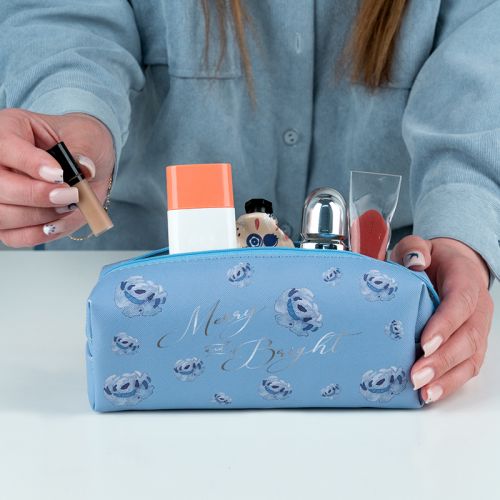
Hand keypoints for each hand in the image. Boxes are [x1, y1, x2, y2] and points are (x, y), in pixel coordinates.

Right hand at [0, 109, 114, 246]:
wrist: (86, 164)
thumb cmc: (79, 143)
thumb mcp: (86, 137)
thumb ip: (83, 150)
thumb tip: (84, 167)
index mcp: (8, 129)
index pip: (4, 145)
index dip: (30, 163)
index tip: (59, 174)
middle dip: (36, 195)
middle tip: (69, 195)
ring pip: (2, 215)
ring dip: (39, 216)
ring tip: (68, 205)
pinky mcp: (7, 221)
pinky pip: (14, 236)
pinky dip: (40, 233)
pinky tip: (58, 222)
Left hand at [392, 236, 492, 403]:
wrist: (452, 267)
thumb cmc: (433, 260)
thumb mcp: (419, 246)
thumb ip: (414, 249)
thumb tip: (415, 263)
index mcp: (466, 281)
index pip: (460, 304)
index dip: (445, 325)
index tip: (425, 343)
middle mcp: (478, 309)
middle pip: (467, 338)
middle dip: (442, 360)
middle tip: (416, 375)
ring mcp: (477, 330)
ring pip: (470, 358)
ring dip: (446, 378)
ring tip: (423, 392)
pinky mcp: (471, 346)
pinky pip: (466, 368)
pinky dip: (449, 383)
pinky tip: (429, 395)